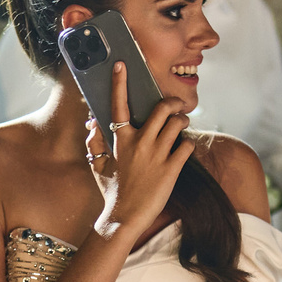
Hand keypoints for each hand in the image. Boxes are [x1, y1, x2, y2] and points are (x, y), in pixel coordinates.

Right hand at [86, 60, 190, 243]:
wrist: (124, 217)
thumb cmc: (112, 192)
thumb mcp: (100, 166)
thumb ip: (97, 144)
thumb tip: (92, 127)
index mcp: (121, 139)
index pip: (119, 104)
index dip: (120, 82)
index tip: (122, 64)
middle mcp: (140, 143)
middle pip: (162, 108)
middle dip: (173, 103)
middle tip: (175, 107)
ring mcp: (157, 155)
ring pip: (178, 123)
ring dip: (183, 121)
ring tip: (182, 126)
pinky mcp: (171, 169)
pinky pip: (187, 146)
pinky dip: (188, 145)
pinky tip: (184, 150)